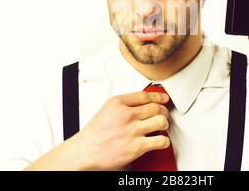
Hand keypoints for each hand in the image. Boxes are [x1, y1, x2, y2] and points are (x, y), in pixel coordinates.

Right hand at [25, 91, 170, 170]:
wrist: (84, 152)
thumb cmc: (94, 134)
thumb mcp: (107, 110)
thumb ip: (124, 104)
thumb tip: (144, 102)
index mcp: (118, 103)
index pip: (145, 95)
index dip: (158, 96)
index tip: (164, 98)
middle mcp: (126, 115)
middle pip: (156, 107)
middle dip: (163, 111)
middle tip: (163, 115)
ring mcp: (132, 131)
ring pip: (161, 121)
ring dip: (164, 124)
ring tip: (161, 127)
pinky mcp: (137, 147)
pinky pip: (160, 140)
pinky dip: (164, 141)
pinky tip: (160, 141)